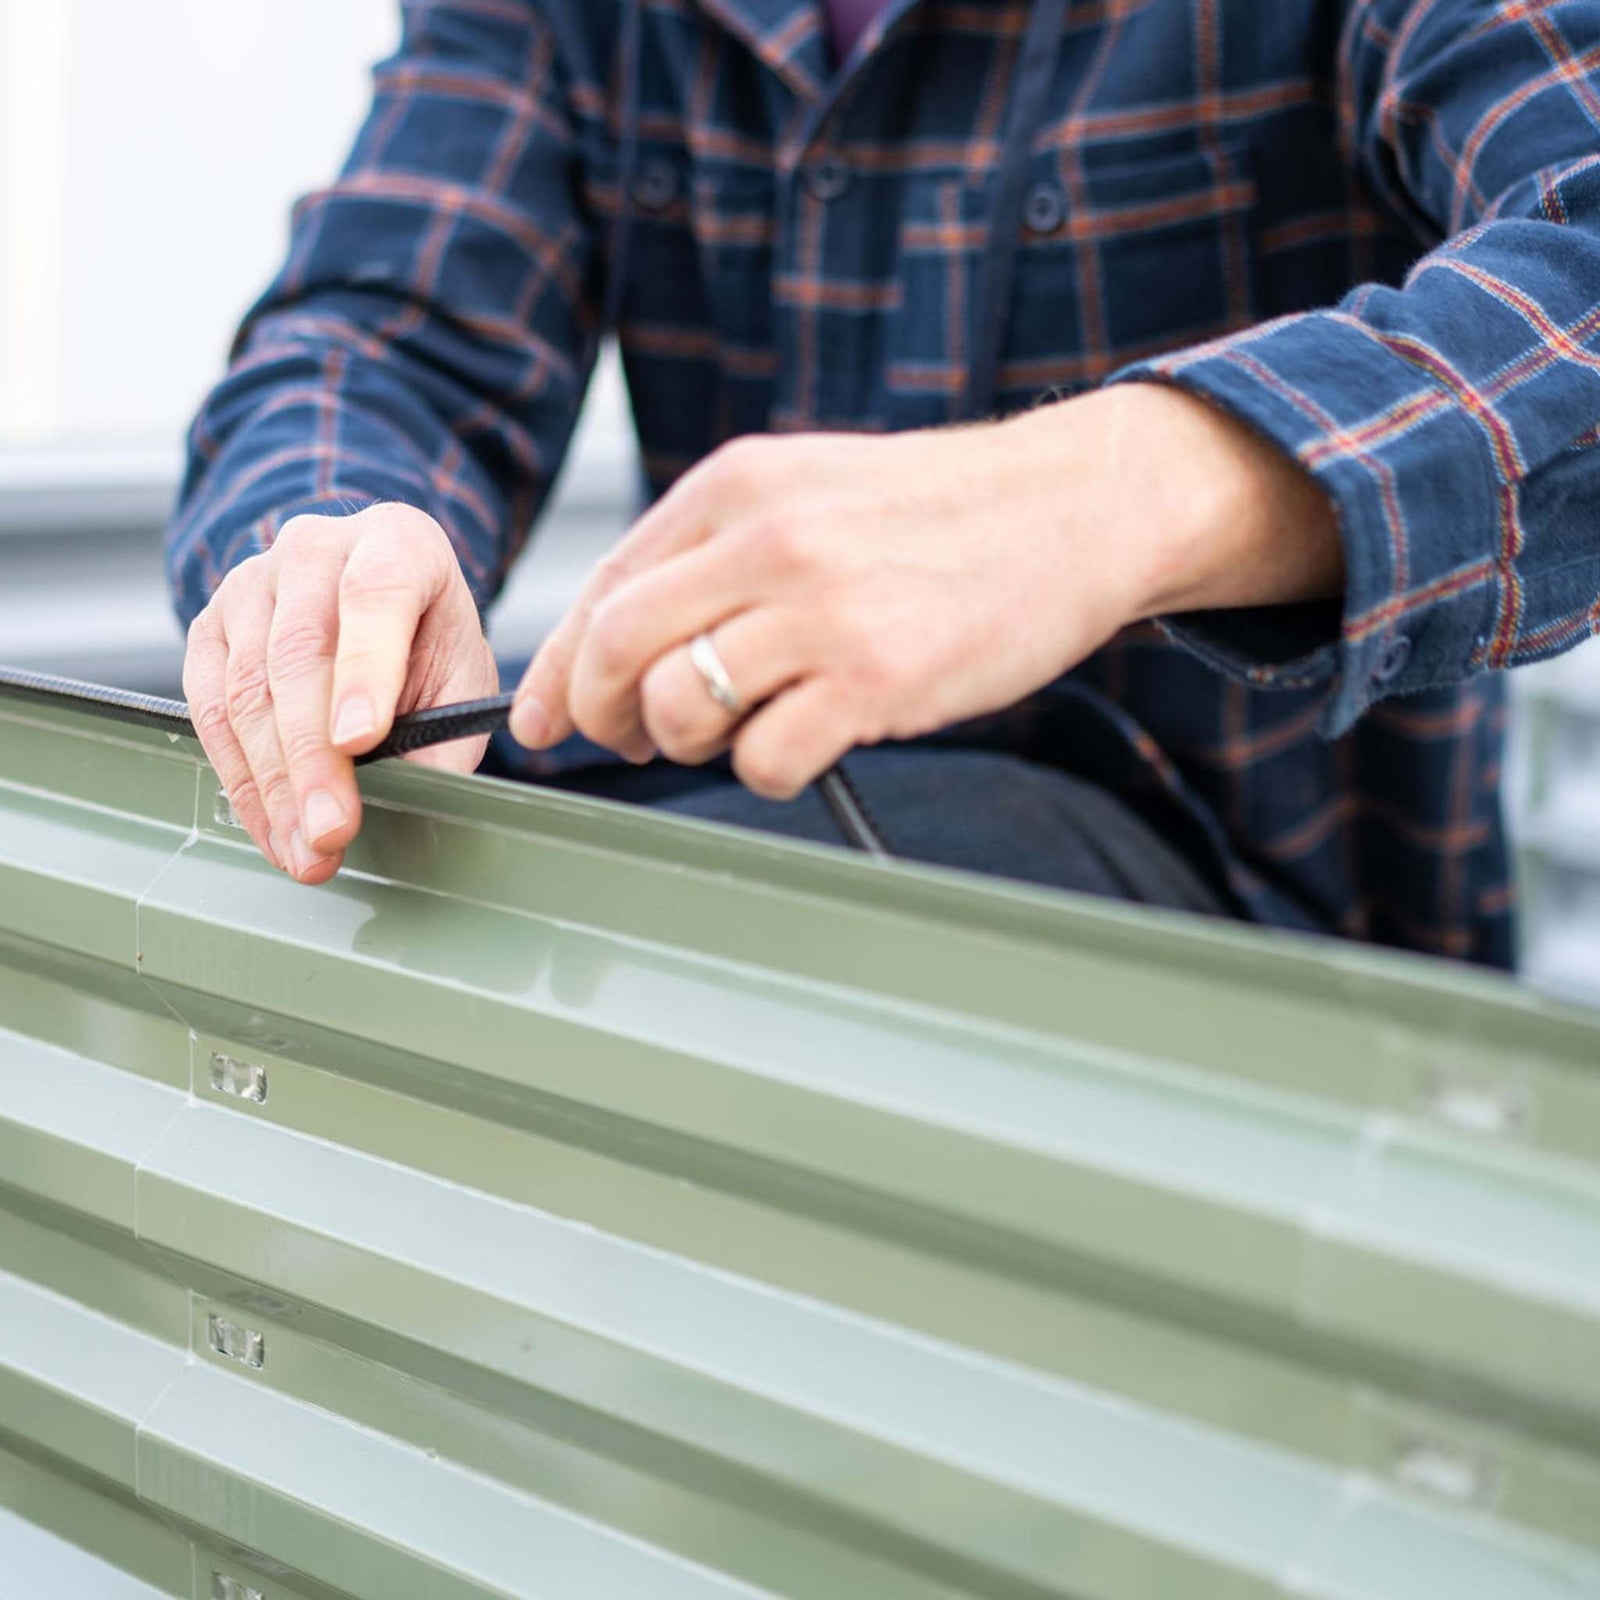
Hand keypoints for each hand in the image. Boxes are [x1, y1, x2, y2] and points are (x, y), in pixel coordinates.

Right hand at [183, 503, 498, 880]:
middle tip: (330, 830)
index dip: (364, 669)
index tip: (362, 741)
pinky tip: (270, 827)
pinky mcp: (210, 624)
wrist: (381, 598)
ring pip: (247, 687)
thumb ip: (445, 730)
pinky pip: (209, 707)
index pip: (376, 596)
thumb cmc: (428, 641)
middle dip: (312, 758)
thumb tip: (415, 794)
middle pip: (300, 653)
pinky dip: (240, 777)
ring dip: (273, 784)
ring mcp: (251, 581)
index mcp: (397, 543)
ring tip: (305, 850)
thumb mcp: (462, 676)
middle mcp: (316, 548)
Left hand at [510, 384, 1341, 798]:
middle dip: (605, 715)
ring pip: (682, 706)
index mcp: (738, 486)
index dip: (563, 668)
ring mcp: (824, 608)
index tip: (550, 720)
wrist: (1073, 507)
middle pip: (619, 649)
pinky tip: (809, 745)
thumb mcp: (809, 494)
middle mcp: (768, 539)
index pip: (605, 587)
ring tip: (741, 730)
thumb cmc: (938, 516)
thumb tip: (620, 646)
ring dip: (690, 743)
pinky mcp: (879, 675)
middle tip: (634, 741)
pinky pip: (768, 757)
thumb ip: (715, 555)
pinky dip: (769, 771)